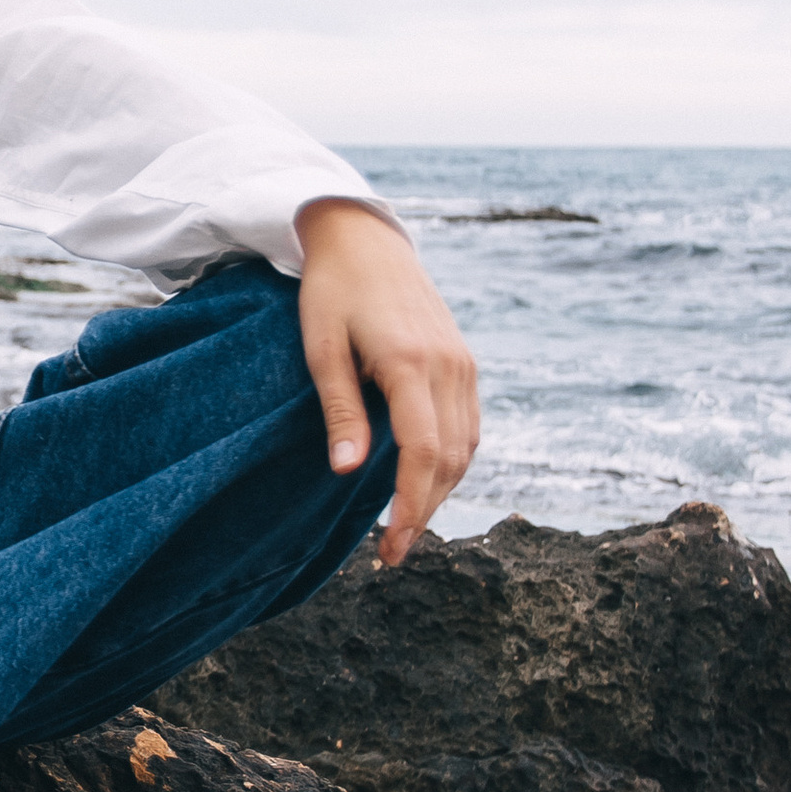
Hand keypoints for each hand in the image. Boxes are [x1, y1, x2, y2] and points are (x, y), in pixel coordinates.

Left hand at [295, 200, 478, 567]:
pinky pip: (469, 425)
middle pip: (450, 458)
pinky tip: (426, 482)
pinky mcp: (464, 361)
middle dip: (426, 511)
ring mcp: (463, 363)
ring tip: (407, 525)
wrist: (365, 239)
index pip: (425, 451)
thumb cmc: (331, 291)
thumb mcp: (321, 347)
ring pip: (466, 446)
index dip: (412, 505)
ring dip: (441, 491)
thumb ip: (340, 409)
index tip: (393, 546)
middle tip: (393, 552)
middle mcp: (449, 365)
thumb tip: (348, 472)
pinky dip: (452, 461)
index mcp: (412, 362)